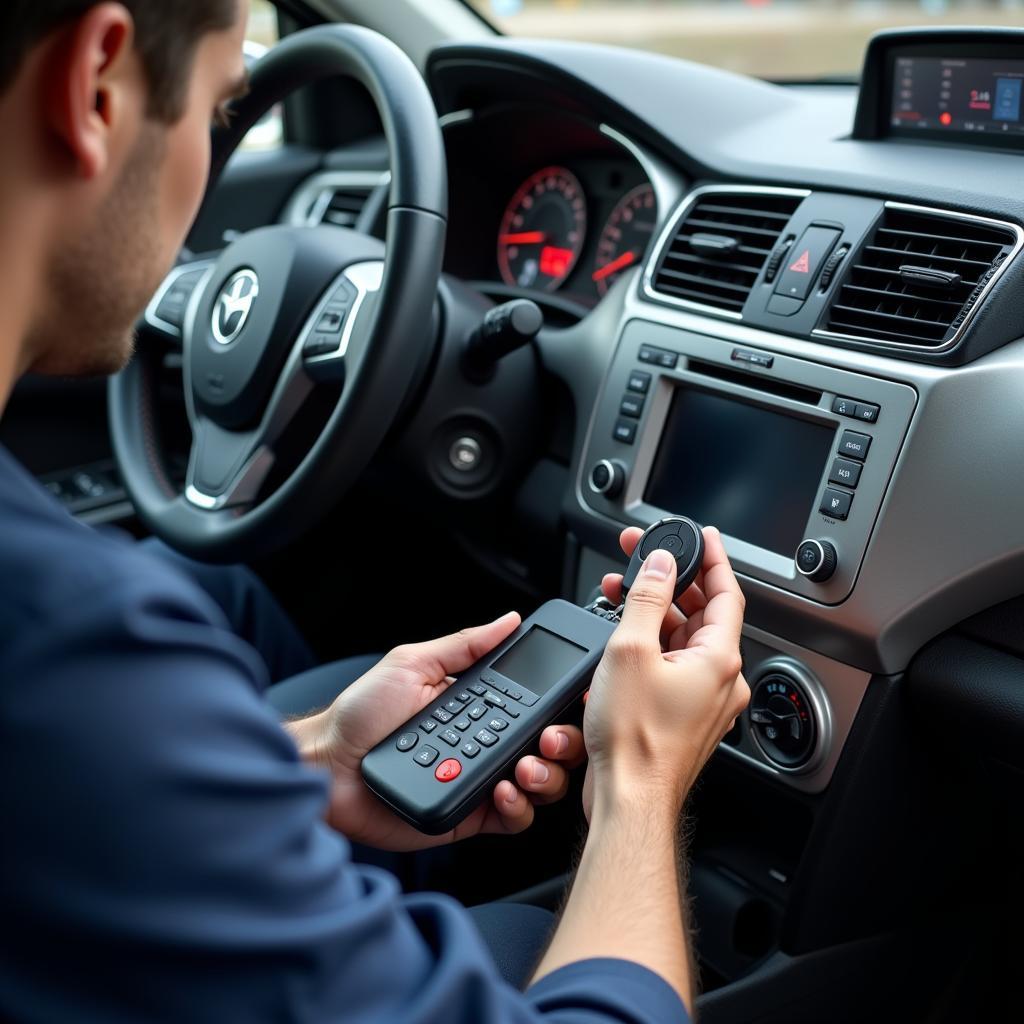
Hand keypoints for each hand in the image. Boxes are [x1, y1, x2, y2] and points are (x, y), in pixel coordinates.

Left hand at [289, 613, 585, 851]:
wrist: (326, 766)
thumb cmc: (361, 713)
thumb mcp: (413, 664)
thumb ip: (465, 645)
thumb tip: (508, 620)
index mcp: (478, 706)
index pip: (534, 705)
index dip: (560, 704)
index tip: (576, 698)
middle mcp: (485, 743)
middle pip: (549, 746)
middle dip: (564, 742)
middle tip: (550, 737)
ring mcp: (480, 780)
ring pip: (539, 783)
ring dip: (545, 774)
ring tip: (524, 766)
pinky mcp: (469, 815)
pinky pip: (512, 819)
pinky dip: (519, 808)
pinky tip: (505, 790)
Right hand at [582, 526, 748, 818]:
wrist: (629, 801)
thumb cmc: (636, 742)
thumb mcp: (630, 651)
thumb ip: (646, 599)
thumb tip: (661, 565)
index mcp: (720, 660)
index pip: (727, 593)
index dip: (713, 559)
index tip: (703, 536)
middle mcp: (720, 680)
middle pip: (702, 614)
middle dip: (671, 582)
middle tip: (644, 557)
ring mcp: (703, 701)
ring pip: (684, 640)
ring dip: (655, 613)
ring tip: (621, 593)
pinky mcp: (683, 716)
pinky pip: (673, 666)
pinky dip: (652, 645)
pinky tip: (624, 637)